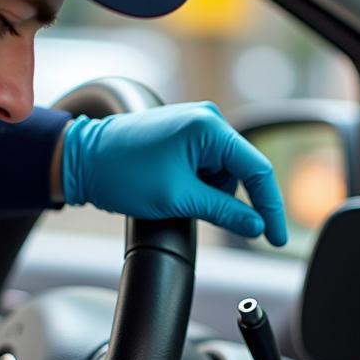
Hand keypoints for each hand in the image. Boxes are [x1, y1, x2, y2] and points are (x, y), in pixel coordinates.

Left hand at [60, 102, 287, 245]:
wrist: (83, 160)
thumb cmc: (124, 174)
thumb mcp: (180, 199)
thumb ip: (224, 212)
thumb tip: (257, 226)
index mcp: (210, 127)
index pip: (257, 171)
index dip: (271, 208)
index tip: (276, 239)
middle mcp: (208, 119)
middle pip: (242, 172)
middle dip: (230, 201)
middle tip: (201, 217)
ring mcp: (196, 126)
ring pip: (224, 174)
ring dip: (210, 195)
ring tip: (175, 198)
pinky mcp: (184, 136)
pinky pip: (207, 168)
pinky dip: (199, 187)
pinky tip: (174, 191)